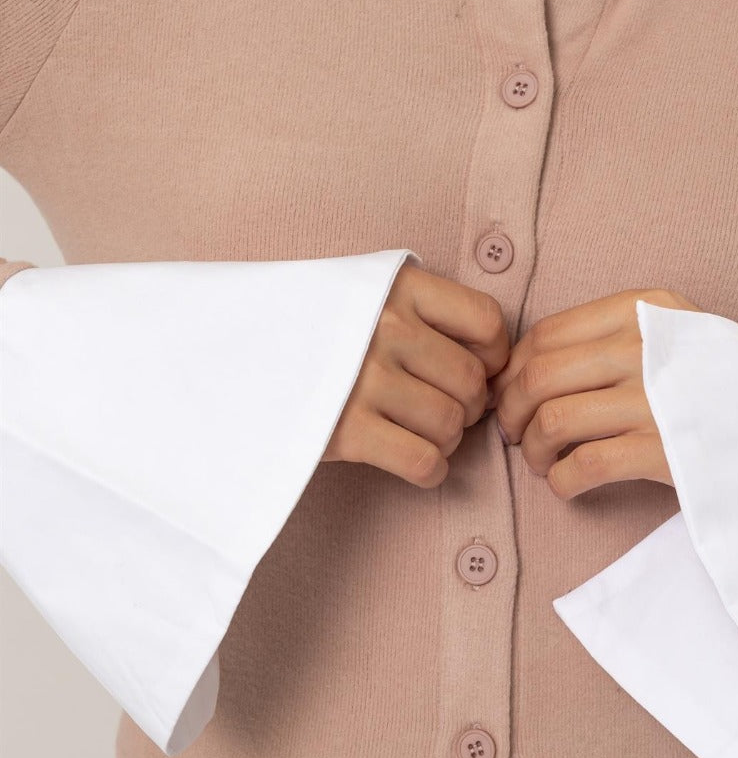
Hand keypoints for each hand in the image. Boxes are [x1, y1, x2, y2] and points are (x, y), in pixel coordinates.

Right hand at [323, 264, 509, 486]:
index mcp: (398, 286)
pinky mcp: (345, 429)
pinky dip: (431, 471)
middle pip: (471, 382)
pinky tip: (419, 464)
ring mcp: (366, 378)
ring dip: (448, 440)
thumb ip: (420, 309)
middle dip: (470, 407)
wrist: (223, 351)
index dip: (494, 356)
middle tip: (449, 412)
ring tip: (426, 435)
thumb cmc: (307, 325)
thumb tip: (490, 359)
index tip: (479, 371)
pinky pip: (423, 461)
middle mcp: (387, 328)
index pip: (488, 322)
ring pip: (450, 424)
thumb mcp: (362, 290)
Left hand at [488, 288, 701, 499]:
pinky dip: (561, 481)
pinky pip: (583, 466)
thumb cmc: (717, 384)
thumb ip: (608, 338)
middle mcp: (649, 346)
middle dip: (512, 413)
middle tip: (516, 435)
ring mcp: (657, 399)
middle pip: (539, 377)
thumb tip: (519, 370)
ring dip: (534, 450)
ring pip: (553, 420)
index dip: (514, 371)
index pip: (547, 334)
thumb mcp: (672, 335)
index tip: (511, 396)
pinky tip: (567, 485)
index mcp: (646, 309)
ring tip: (542, 463)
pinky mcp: (664, 451)